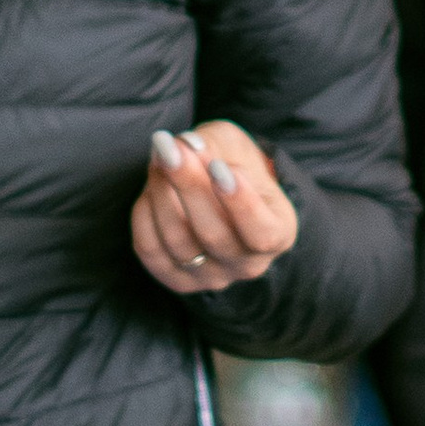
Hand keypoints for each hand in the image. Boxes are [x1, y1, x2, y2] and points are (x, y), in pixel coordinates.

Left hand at [131, 120, 298, 297]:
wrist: (217, 189)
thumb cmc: (232, 164)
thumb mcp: (234, 146)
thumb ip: (213, 146)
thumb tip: (181, 148)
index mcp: (279, 234)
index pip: (262, 233)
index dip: (240, 202)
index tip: (218, 166)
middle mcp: (248, 265)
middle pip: (214, 235)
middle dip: (189, 186)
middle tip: (170, 148)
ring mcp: (212, 278)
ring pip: (178, 242)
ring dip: (161, 194)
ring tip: (158, 156)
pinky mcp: (177, 279)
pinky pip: (151, 250)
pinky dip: (145, 215)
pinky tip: (149, 188)